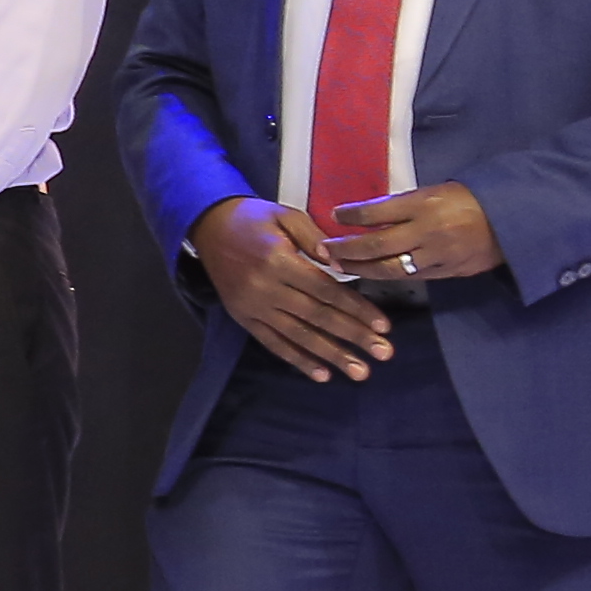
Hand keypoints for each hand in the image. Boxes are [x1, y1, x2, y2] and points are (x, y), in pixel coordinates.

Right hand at [190, 195, 390, 381]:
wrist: (205, 226)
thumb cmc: (252, 219)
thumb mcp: (286, 216)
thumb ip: (315, 238)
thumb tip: (344, 263)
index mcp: (278, 260)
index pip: (326, 290)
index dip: (357, 309)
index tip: (384, 326)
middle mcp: (265, 288)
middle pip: (317, 317)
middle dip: (353, 336)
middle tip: (384, 353)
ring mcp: (252, 306)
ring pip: (298, 335)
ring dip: (331, 355)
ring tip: (359, 372)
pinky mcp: (242, 318)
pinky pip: (272, 343)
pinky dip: (297, 360)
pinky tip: (321, 375)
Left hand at [320, 180, 502, 298]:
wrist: (513, 222)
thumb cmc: (469, 200)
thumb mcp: (434, 191)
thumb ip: (402, 204)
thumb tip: (365, 213)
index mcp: (424, 204)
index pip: (377, 211)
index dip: (351, 214)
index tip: (334, 214)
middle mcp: (428, 231)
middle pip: (377, 245)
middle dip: (347, 249)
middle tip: (324, 250)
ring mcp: (438, 255)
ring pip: (391, 268)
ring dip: (362, 269)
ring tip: (341, 266)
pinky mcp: (448, 272)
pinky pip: (413, 277)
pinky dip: (389, 277)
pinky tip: (372, 274)